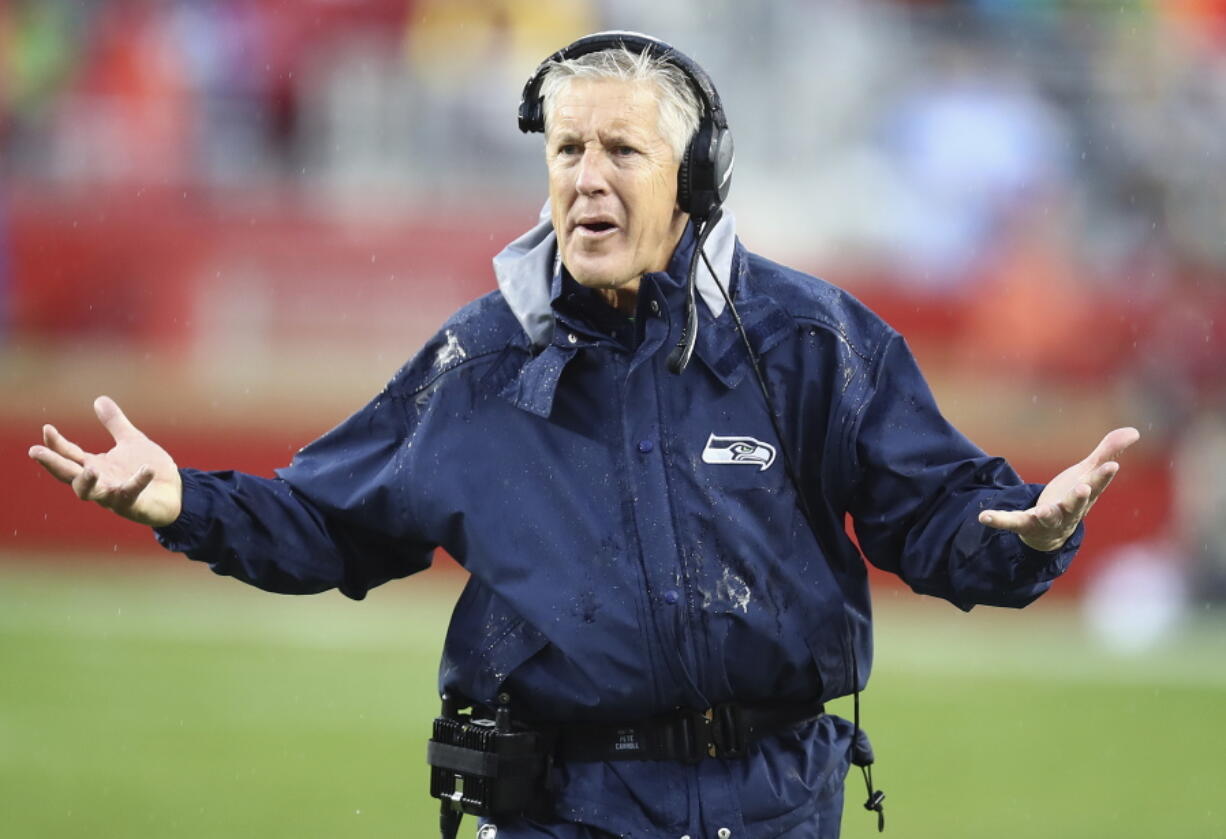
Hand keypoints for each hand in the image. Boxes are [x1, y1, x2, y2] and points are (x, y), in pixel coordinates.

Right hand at [28, 396, 182, 527]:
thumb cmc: (150, 469)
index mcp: (95, 466)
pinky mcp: (133, 505)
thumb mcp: (131, 441)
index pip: (69, 455)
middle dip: (52, 464)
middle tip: (35, 452)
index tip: (47, 428)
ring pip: (90, 493)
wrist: (176, 493)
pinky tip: (147, 469)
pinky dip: (137, 482)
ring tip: (90, 469)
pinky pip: (131, 495)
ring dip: (87, 482)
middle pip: (68, 475)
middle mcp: (99, 482)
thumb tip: (99, 399)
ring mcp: (113, 496)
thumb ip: (115, 423)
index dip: (56, 444)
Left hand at [978, 427, 1139, 551]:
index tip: (1112, 465)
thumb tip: (1136, 431)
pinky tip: (983, 516)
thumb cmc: (1072, 498)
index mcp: (1084, 496)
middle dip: (1079, 498)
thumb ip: (1107, 451)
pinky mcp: (1024, 524)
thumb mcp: (1087, 474)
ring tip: (1044, 510)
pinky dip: (997, 520)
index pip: (1097, 484)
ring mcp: (1046, 520)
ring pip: (1048, 518)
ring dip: (1047, 514)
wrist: (1051, 532)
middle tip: (1083, 488)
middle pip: (1075, 505)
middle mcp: (1068, 511)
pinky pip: (1010, 523)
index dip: (1104, 475)